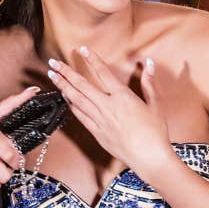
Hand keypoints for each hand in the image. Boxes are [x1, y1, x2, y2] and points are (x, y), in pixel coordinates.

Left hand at [47, 48, 171, 179]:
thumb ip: (149, 83)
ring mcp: (100, 120)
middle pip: (82, 85)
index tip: (82, 49)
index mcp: (123, 97)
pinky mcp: (97, 132)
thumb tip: (149, 63)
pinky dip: (70, 105)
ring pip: (76, 100)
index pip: (103, 73)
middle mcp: (108, 106)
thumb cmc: (156, 132)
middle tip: (53, 62)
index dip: (92, 59)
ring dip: (63, 86)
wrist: (149, 158)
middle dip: (66, 72)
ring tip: (52, 76)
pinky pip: (80, 116)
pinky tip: (64, 97)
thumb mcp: (156, 105)